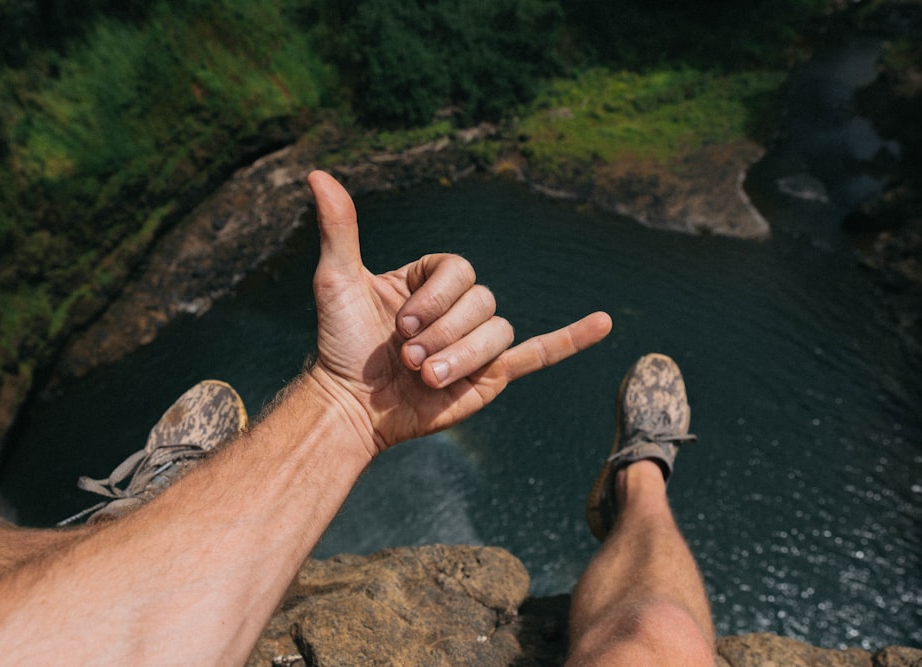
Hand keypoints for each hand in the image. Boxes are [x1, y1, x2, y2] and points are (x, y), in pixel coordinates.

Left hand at [306, 171, 611, 455]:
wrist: (351, 406)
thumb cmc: (340, 344)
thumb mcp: (336, 281)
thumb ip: (340, 228)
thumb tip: (317, 174)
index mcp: (432, 279)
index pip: (460, 269)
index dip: (435, 297)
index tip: (400, 323)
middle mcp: (458, 306)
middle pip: (483, 302)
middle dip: (444, 332)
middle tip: (407, 358)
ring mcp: (477, 341)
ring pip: (498, 331)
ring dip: (462, 356)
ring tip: (426, 377)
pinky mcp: (491, 375)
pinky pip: (539, 354)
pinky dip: (571, 339)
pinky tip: (604, 323)